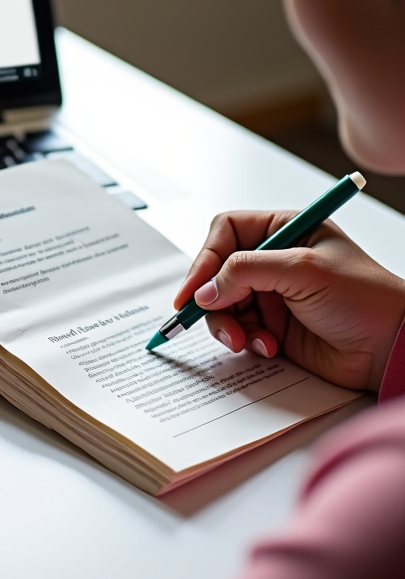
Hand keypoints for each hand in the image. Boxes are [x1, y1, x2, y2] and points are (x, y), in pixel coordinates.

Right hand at [175, 210, 404, 390]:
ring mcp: (271, 294)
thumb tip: (204, 291)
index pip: (225, 233)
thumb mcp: (302, 270)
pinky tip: (268, 347)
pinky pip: (238, 330)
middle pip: (217, 272)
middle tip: (208, 315)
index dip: (205, 259)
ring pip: (222, 304)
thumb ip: (246, 273)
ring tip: (244, 340)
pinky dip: (245, 340)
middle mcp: (273, 260)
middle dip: (212, 297)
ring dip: (227, 324)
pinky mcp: (273, 325)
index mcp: (283, 231)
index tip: (194, 289)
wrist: (393, 348)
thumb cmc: (365, 298)